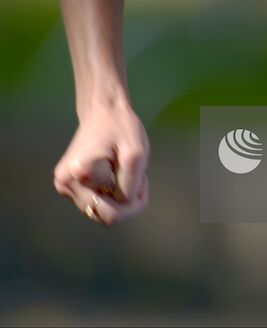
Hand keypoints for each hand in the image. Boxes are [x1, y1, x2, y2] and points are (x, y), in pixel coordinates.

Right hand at [53, 100, 149, 225]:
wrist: (103, 111)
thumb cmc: (121, 128)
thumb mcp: (137, 153)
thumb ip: (131, 185)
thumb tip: (122, 205)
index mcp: (80, 174)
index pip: (112, 212)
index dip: (134, 199)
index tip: (142, 178)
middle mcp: (65, 184)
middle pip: (102, 216)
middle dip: (126, 202)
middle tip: (138, 179)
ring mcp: (64, 186)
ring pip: (98, 212)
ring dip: (118, 199)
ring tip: (125, 174)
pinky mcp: (67, 186)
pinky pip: (94, 203)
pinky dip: (109, 195)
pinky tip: (115, 176)